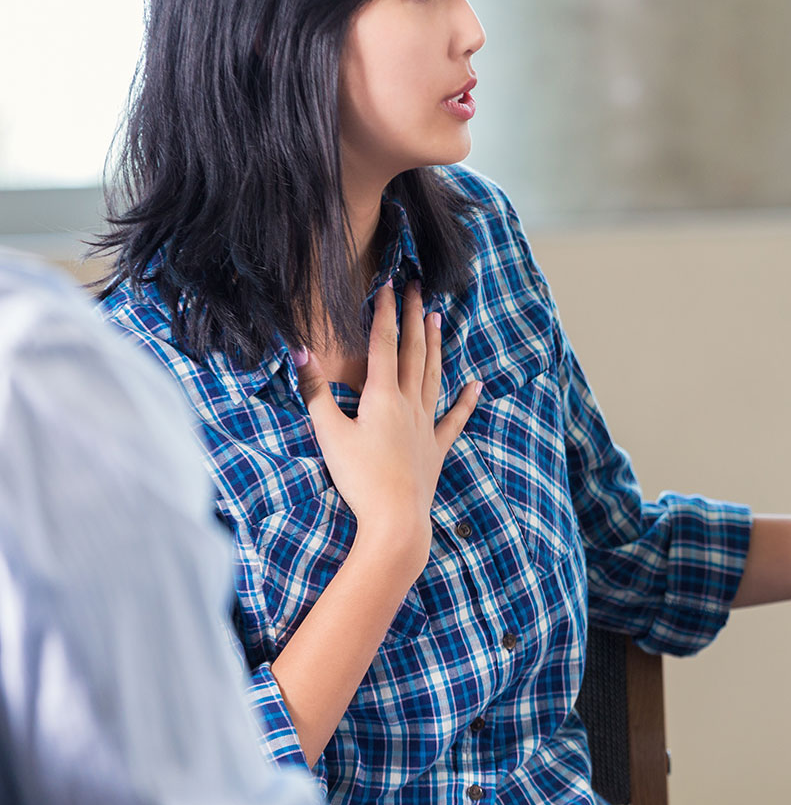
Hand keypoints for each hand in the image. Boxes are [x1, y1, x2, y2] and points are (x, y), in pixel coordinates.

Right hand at [296, 282, 480, 572]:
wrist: (396, 519)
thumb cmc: (359, 478)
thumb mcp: (328, 434)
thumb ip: (315, 391)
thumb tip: (299, 352)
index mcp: (383, 397)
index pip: (384, 344)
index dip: (385, 312)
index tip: (388, 285)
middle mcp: (410, 404)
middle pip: (413, 351)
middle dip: (415, 317)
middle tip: (419, 289)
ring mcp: (427, 425)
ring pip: (434, 375)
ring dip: (436, 345)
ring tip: (439, 318)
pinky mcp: (436, 447)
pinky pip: (455, 418)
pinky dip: (467, 399)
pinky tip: (477, 384)